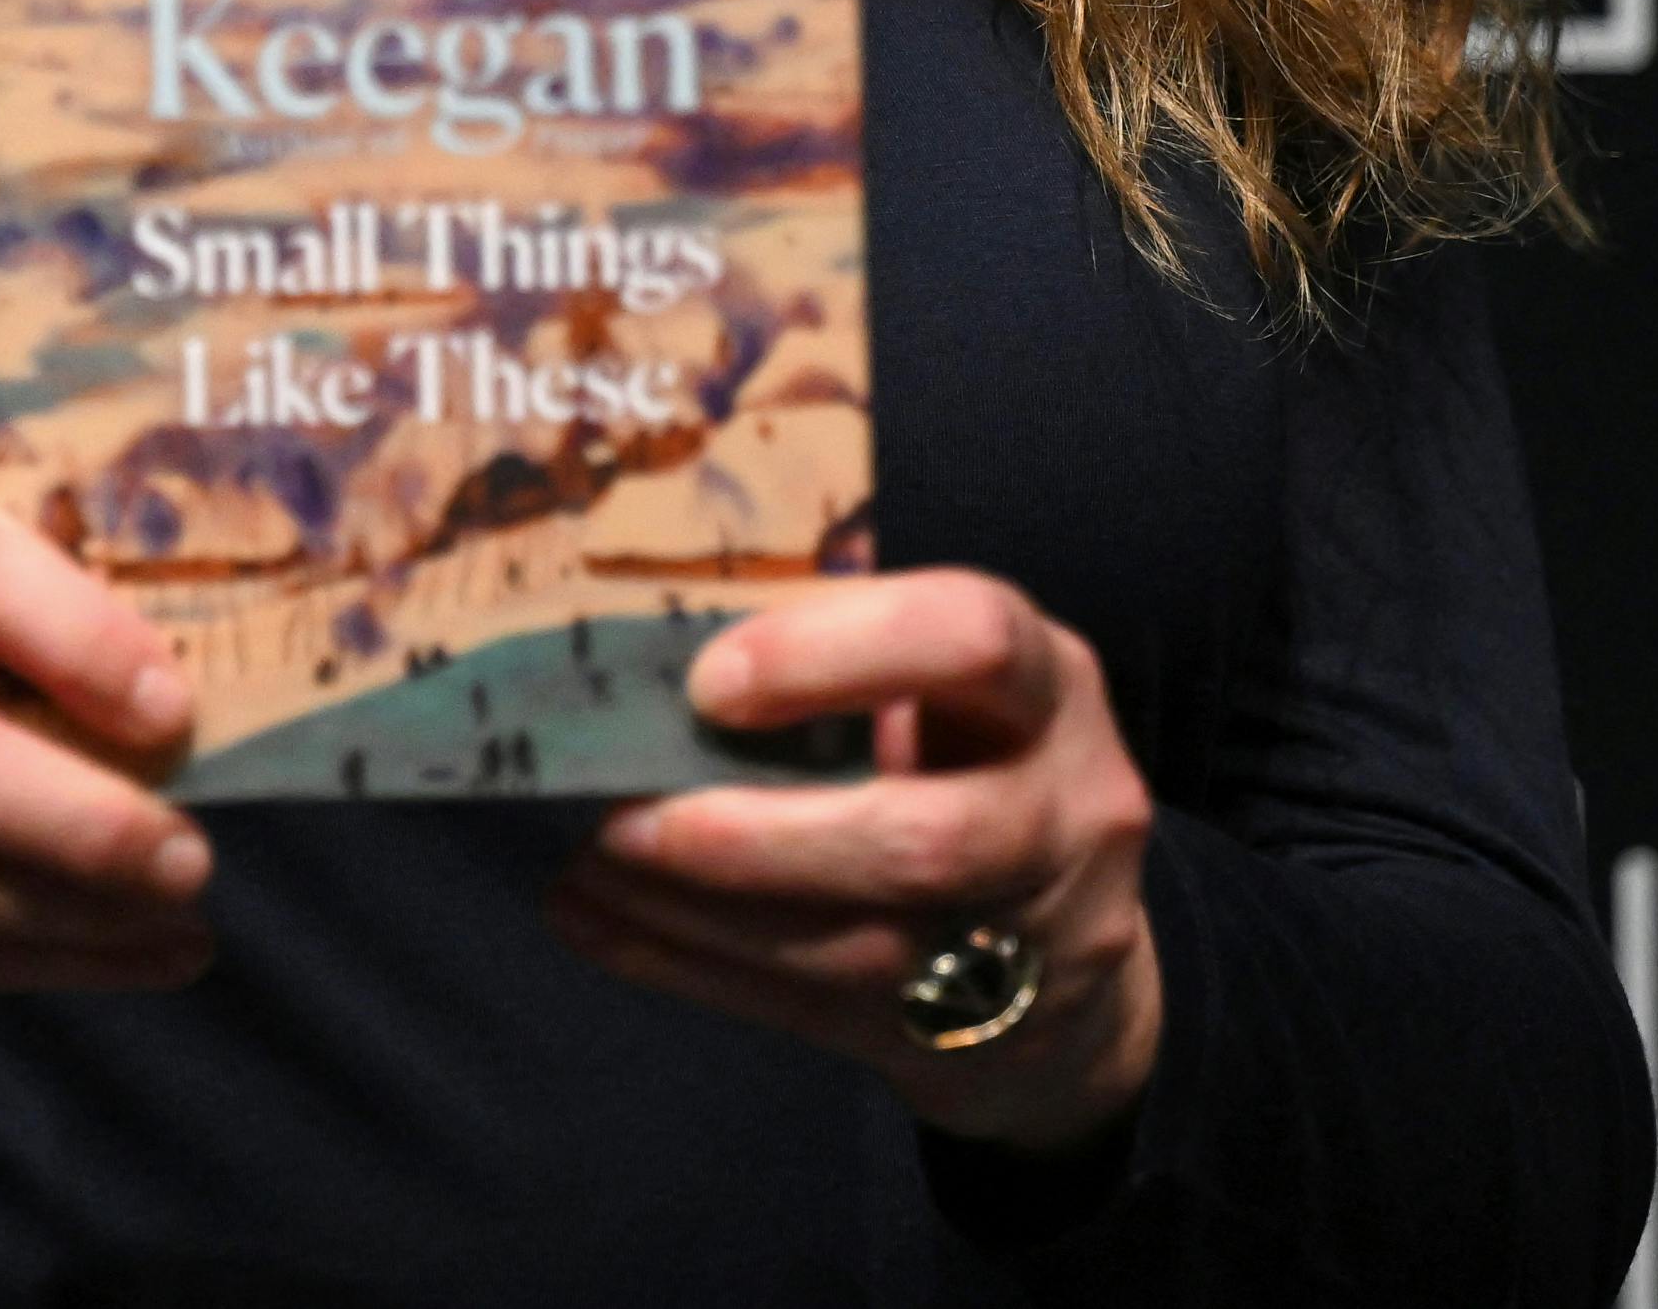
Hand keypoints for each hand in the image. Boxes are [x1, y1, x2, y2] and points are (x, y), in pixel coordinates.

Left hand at [543, 571, 1162, 1154]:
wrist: (1073, 960)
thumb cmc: (968, 759)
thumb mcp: (945, 678)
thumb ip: (842, 643)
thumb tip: (649, 620)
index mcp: (1049, 683)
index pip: (970, 642)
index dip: (832, 656)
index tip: (709, 683)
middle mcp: (1066, 811)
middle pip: (922, 843)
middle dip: (749, 838)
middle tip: (616, 815)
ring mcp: (1034, 942)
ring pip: (860, 948)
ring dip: (696, 911)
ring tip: (585, 864)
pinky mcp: (966, 1037)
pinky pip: (814, 1010)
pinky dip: (685, 964)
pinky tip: (596, 920)